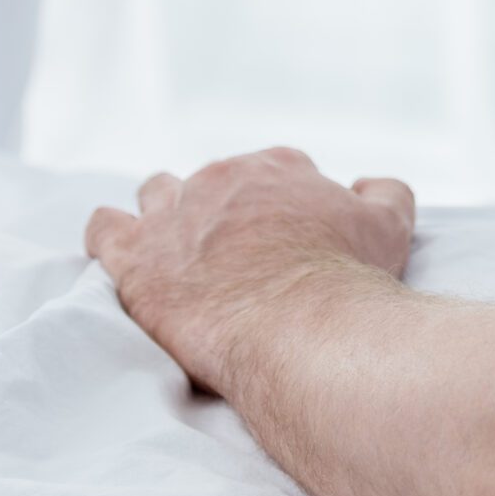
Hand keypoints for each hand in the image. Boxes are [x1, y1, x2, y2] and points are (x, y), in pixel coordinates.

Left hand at [84, 148, 417, 390]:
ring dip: (163, 216)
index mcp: (276, 167)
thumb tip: (366, 182)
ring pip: (155, 193)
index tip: (285, 238)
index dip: (280, 203)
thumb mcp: (390, 226)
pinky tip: (123, 257)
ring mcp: (172, 215)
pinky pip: (104, 229)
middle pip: (213, 181)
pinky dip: (111, 237)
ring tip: (174, 251)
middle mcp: (219, 178)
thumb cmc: (346, 281)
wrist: (300, 329)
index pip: (273, 169)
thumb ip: (385, 191)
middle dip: (222, 210)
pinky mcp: (135, 258)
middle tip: (237, 257)